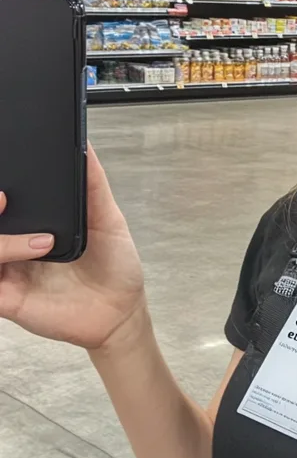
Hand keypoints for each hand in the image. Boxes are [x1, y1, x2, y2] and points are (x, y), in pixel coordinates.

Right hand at [0, 144, 145, 349]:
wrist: (122, 310)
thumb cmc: (114, 265)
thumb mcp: (108, 219)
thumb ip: (93, 185)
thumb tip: (85, 147)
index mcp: (29, 225)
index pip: (1, 204)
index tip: (5, 178)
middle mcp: (13, 245)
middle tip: (2, 197)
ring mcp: (8, 271)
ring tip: (36, 236)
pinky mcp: (7, 298)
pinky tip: (21, 254)